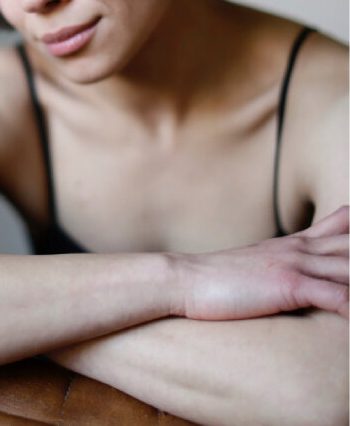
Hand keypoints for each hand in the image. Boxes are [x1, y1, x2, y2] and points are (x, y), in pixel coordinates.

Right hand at [177, 206, 348, 320]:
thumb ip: (284, 260)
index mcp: (295, 242)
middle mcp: (301, 248)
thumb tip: (299, 273)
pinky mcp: (286, 285)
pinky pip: (333, 295)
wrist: (185, 280)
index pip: (343, 223)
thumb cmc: (220, 279)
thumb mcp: (258, 263)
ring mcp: (294, 264)